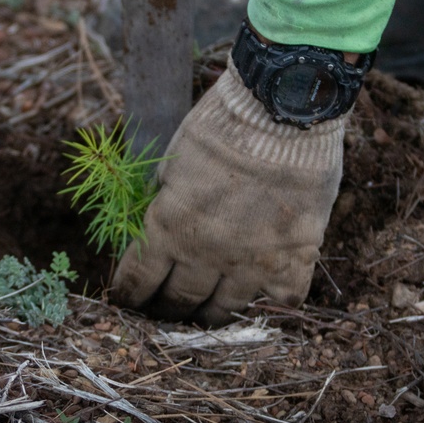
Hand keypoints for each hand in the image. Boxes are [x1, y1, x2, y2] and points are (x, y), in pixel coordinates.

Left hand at [111, 59, 345, 325]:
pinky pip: (284, 298)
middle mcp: (206, 253)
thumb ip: (165, 199)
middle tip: (165, 310)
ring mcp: (252, 262)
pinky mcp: (295, 257)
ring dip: (212, 311)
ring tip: (209, 310)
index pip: (139, 278)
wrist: (279, 111)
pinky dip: (274, 295)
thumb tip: (156, 225)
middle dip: (166, 309)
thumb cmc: (221, 124)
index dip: (130, 294)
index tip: (128, 300)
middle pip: (180, 300)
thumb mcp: (173, 160)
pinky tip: (269, 287)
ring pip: (226, 307)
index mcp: (169, 227)